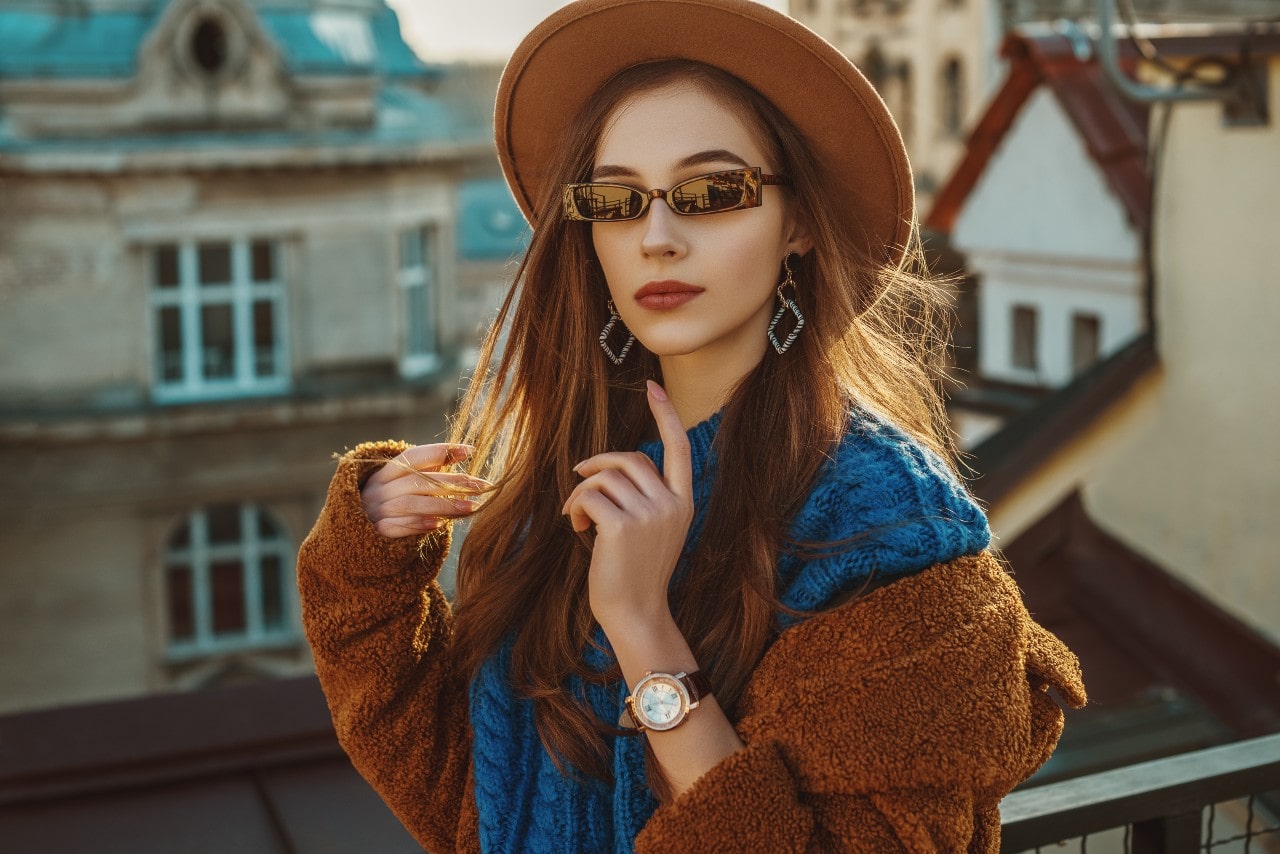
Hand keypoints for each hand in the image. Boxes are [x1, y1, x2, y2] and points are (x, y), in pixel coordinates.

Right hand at [361, 444, 488, 537]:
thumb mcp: (401, 485)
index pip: (413, 456)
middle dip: (452, 483)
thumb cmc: (389, 504)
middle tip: (480, 486)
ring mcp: (376, 511)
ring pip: (411, 504)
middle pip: (418, 481)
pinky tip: (440, 524)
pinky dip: (419, 524)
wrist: (353, 536)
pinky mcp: (376, 533)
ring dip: (443, 505)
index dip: (440, 452)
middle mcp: (379, 489)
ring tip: (470, 507)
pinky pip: (398, 527)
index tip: (469, 451)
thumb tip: (462, 453)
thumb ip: (426, 472)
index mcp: (385, 472)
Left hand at [562, 381, 693, 630]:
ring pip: (605, 476)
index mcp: (684, 502)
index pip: (679, 448)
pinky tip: (575, 527)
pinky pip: (589, 495)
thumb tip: (607, 467)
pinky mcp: (622, 525)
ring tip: (576, 517)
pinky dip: (574, 507)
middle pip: (630, 458)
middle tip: (579, 481)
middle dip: (599, 465)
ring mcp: (650, 514)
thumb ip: (645, 497)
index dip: (665, 415)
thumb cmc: (636, 573)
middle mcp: (672, 504)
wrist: (635, 613)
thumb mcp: (652, 530)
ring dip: (581, 492)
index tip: (654, 387)